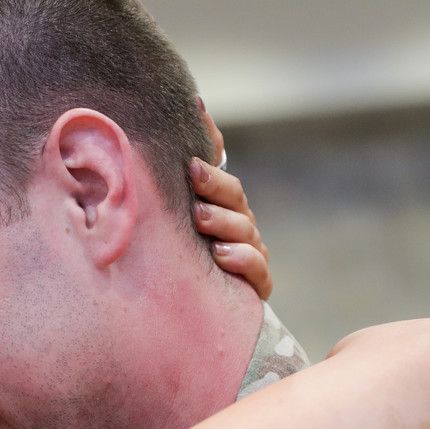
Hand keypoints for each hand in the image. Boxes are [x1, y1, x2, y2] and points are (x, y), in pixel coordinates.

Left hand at [191, 98, 271, 299]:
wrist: (195, 314)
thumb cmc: (183, 261)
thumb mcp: (172, 221)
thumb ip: (175, 183)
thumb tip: (174, 121)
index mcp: (220, 204)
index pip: (218, 165)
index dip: (211, 141)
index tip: (196, 114)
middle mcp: (238, 223)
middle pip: (234, 194)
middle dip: (214, 183)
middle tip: (192, 172)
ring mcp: (250, 252)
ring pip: (244, 230)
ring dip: (222, 221)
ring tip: (200, 218)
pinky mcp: (257, 284)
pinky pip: (257, 270)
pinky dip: (242, 260)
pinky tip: (221, 256)